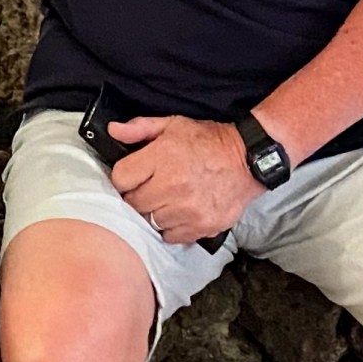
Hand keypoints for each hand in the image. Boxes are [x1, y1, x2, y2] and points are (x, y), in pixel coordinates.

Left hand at [107, 115, 253, 244]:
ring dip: (154, 213)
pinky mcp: (201, 226)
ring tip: (166, 200)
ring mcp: (187, 210)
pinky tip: (179, 212)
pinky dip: (171, 227)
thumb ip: (140, 127)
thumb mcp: (174, 125)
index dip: (125, 177)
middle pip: (133, 203)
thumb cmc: (209, 142)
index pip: (121, 179)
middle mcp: (173, 186)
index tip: (134, 176)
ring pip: (150, 222)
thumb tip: (114, 131)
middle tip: (151, 188)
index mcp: (162, 157)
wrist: (248, 160)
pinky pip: (170, 236)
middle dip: (138, 196)